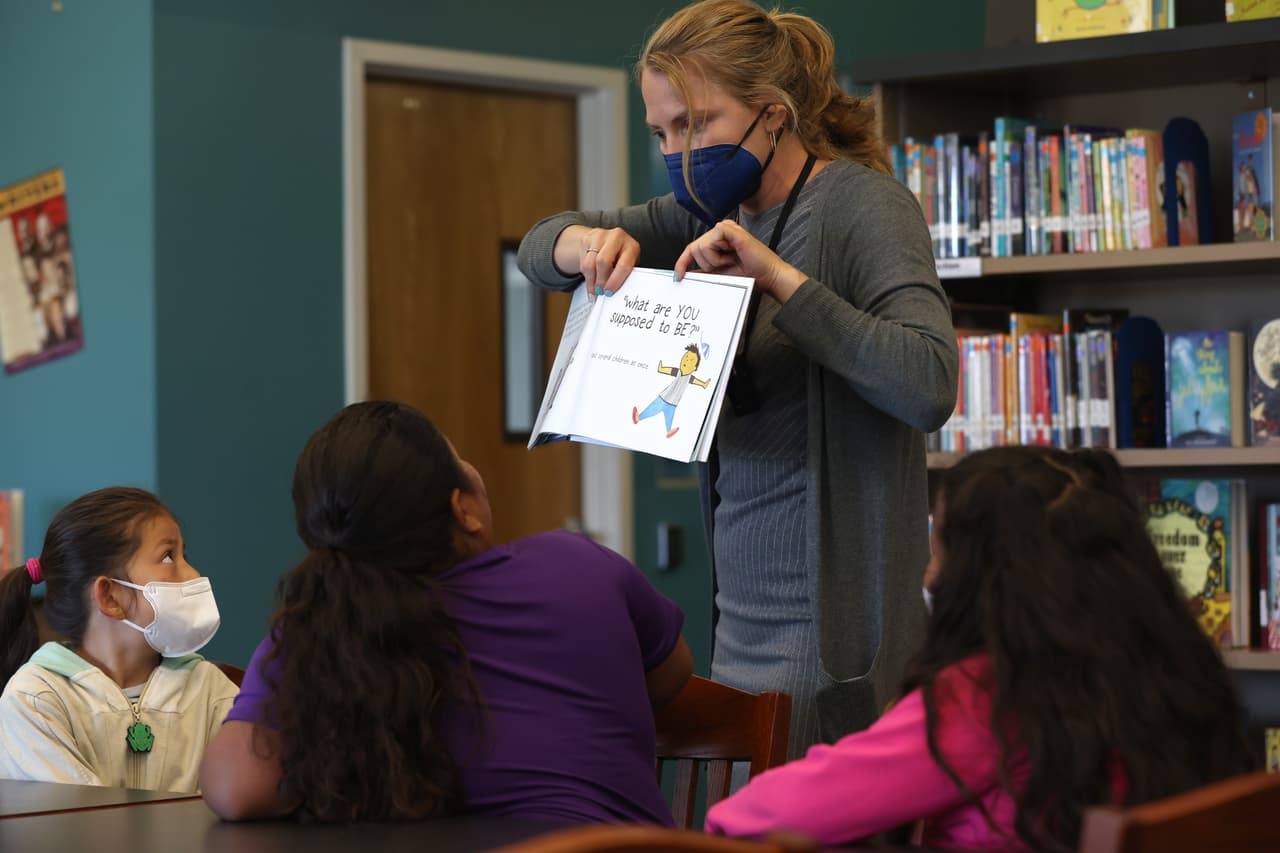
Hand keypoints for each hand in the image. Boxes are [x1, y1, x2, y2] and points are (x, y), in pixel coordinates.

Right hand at [576, 227, 640, 298]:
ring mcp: (600, 236)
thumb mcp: (628, 264)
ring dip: (591, 281)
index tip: (609, 291)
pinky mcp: (587, 239)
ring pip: (590, 264)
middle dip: (601, 281)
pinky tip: (591, 279)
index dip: (614, 281)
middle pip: (603, 262)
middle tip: (601, 291)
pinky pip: (583, 262)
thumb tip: (615, 292)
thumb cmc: (621, 255)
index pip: (623, 265)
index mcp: (631, 246)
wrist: (606, 239)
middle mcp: (617, 237)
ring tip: (594, 289)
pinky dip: (586, 275)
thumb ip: (623, 275)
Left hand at [673, 220, 806, 301]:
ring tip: (731, 260)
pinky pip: (709, 242)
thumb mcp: (719, 274)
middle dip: (707, 264)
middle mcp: (720, 231)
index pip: (692, 248)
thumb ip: (704, 271)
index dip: (682, 262)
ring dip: (714, 261)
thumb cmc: (748, 273)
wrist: (767, 276)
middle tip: (726, 265)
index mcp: (717, 239)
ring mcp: (725, 228)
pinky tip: (732, 254)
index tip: (678, 277)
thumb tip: (685, 274)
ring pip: (700, 247)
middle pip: (694, 249)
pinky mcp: (729, 228)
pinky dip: (717, 255)